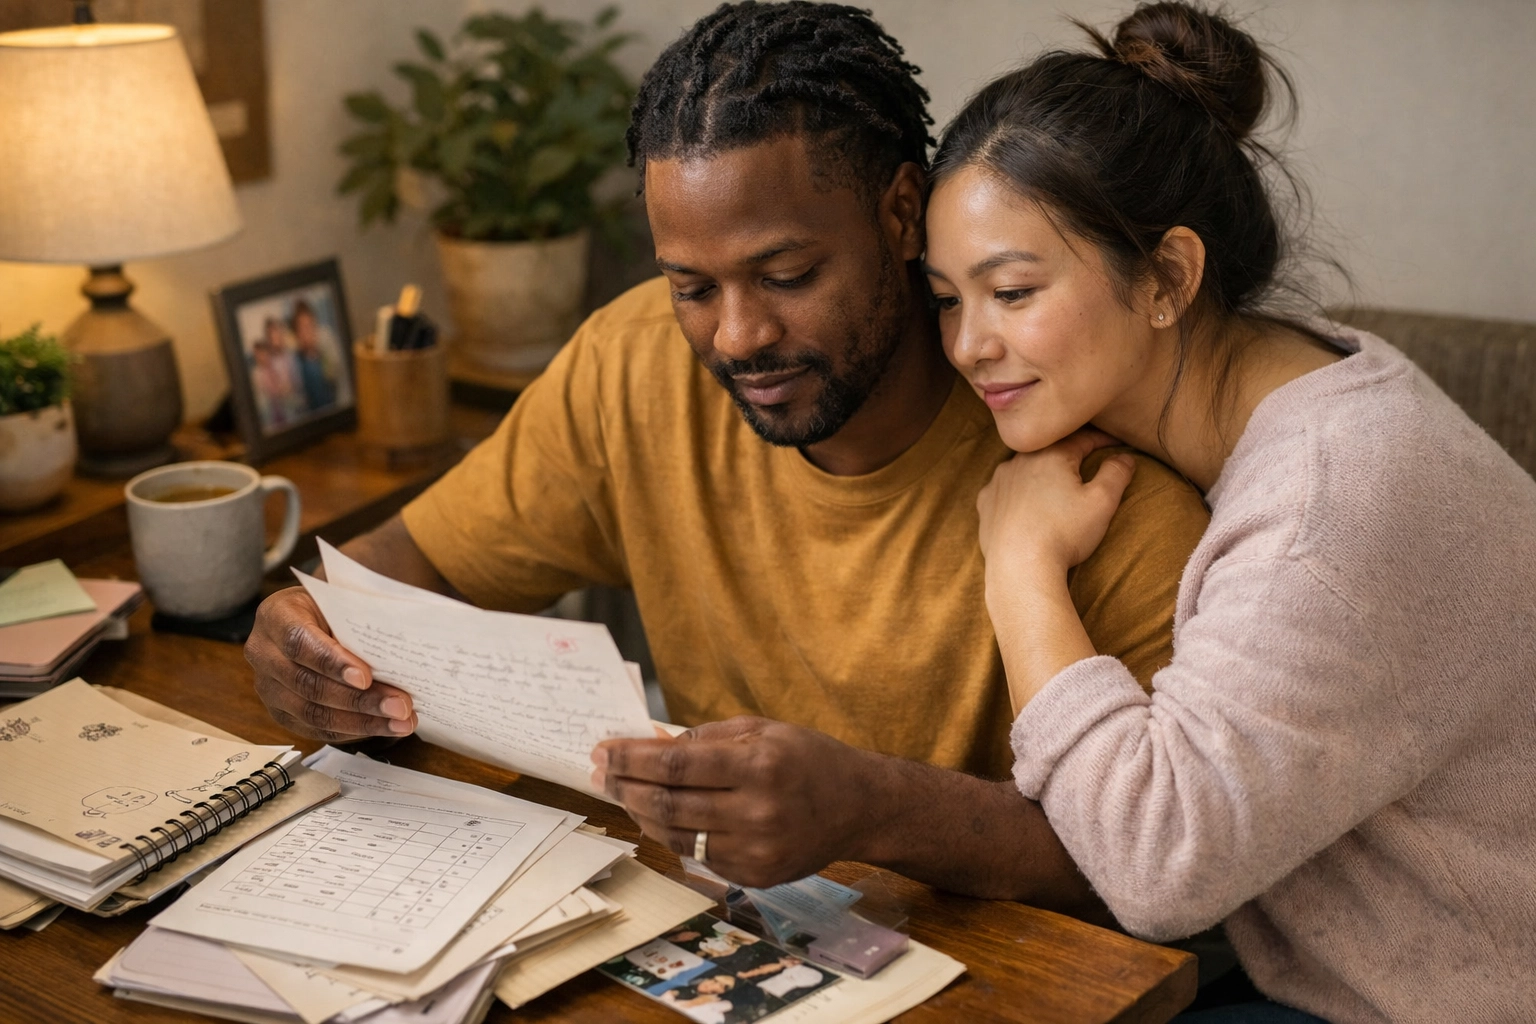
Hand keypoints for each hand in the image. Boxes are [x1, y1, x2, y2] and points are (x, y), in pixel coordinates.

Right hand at [245, 586, 416, 741]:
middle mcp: (264, 652)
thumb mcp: (342, 599)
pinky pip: (315, 729)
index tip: (366, 677)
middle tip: (400, 706)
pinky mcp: (281, 712)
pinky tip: (383, 727)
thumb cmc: (334, 606)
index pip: (299, 642)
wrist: (314, 618)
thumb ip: (361, 617)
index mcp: (276, 615)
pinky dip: (353, 731)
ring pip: (312, 713)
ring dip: (362, 722)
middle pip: (308, 684)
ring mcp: (269, 686)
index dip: (331, 662)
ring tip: (400, 722)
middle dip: (359, 700)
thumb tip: (402, 639)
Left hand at [591, 716, 879, 887]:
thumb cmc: (809, 759)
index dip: (632, 758)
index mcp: (760, 765)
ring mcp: (755, 850)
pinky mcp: (755, 875)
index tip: (603, 750)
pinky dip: (671, 834)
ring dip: (640, 812)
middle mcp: (757, 812)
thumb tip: (651, 743)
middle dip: (624, 786)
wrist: (860, 807)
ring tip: (621, 793)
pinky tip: (658, 815)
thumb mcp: (764, 730)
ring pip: (674, 835)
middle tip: (600, 773)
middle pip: (668, 803)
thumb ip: (707, 738)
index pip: (676, 765)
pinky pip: (697, 855)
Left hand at [977, 429, 1134, 579]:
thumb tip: (1124, 457)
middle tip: (1088, 460)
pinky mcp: (986, 503)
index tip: (1116, 444)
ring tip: (1057, 482)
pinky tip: (1027, 501)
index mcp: (1050, 454)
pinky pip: (1006, 489)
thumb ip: (1116, 473)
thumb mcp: (1102, 502)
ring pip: (1026, 468)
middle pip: (1051, 451)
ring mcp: (999, 482)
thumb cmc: (1064, 534)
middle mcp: (1019, 461)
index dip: (1102, 441)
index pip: (1081, 439)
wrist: (1020, 568)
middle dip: (1070, 454)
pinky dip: (1019, 491)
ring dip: (1042, 472)